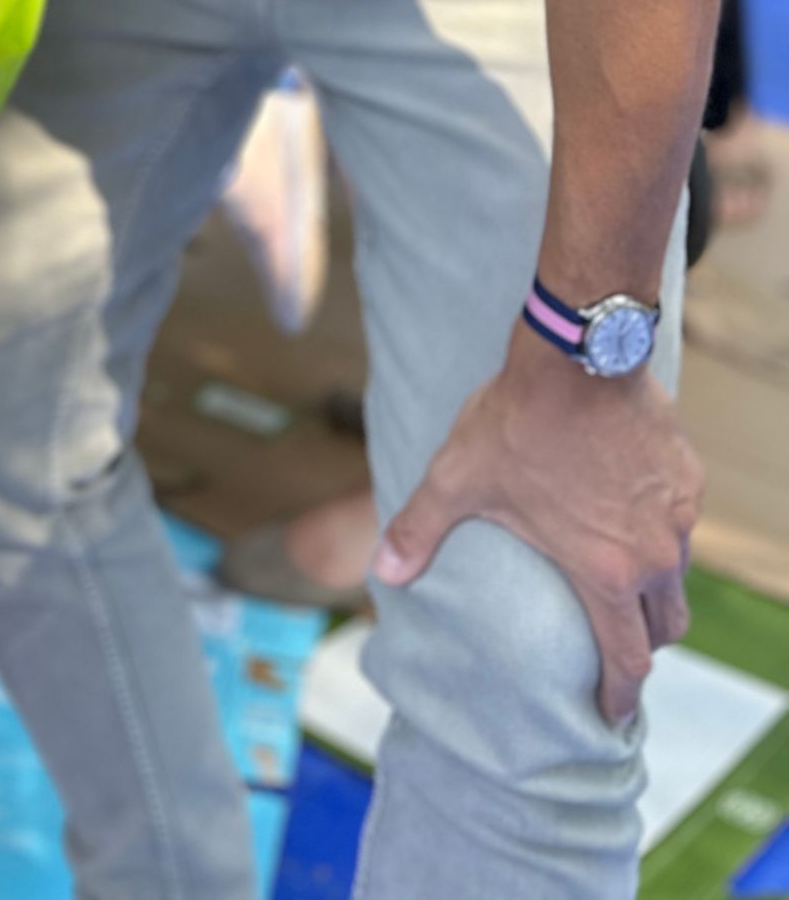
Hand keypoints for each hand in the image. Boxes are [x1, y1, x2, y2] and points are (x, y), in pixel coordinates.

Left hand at [373, 325, 702, 722]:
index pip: (627, 658)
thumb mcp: (458, 478)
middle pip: (664, 627)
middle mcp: (653, 555)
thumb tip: (380, 570)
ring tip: (622, 584)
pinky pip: (681, 525)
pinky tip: (630, 516)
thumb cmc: (516, 421)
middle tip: (616, 648)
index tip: (611, 714)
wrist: (576, 354)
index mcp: (605, 572)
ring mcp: (677, 516)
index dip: (620, 694)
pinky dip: (661, 535)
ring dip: (652, 589)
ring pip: (676, 576)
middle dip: (642, 645)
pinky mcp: (687, 478)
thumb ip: (420, 529)